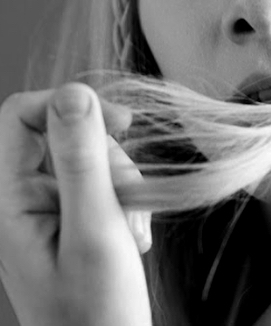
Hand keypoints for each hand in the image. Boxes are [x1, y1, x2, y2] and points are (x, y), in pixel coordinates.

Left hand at [0, 83, 151, 325]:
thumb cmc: (96, 311)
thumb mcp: (95, 229)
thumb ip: (81, 160)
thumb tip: (74, 94)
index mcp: (8, 198)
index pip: (21, 114)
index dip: (70, 104)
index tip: (121, 122)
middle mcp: (20, 197)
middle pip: (66, 133)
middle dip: (108, 157)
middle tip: (127, 197)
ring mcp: (45, 206)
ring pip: (91, 155)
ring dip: (122, 182)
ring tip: (131, 227)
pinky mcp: (69, 214)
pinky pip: (102, 179)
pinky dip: (125, 198)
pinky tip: (131, 233)